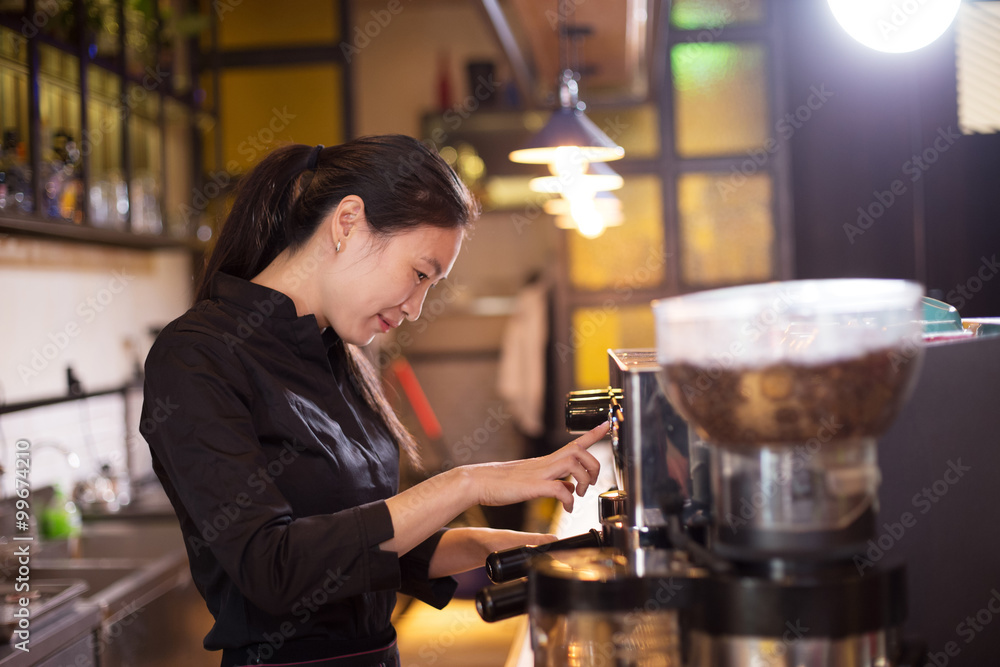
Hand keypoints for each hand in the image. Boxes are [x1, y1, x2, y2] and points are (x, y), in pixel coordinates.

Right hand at [460, 421, 607, 511]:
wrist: (478, 482)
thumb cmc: (501, 482)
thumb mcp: (533, 480)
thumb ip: (554, 482)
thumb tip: (570, 487)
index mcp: (546, 461)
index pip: (574, 443)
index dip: (593, 434)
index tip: (607, 425)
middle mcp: (545, 463)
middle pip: (579, 452)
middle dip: (593, 465)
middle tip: (591, 483)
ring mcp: (539, 473)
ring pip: (573, 464)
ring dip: (584, 480)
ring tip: (580, 495)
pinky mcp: (532, 487)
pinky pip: (559, 489)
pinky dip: (569, 499)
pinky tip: (568, 507)